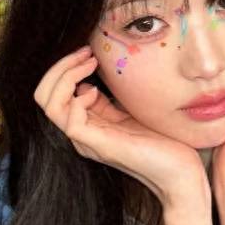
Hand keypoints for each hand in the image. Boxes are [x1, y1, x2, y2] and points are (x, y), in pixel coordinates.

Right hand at [33, 46, 210, 212]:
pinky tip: (96, 91)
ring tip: (90, 63)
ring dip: (65, 76)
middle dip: (60, 67)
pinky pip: (69, 122)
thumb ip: (108, 101)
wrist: (180, 172)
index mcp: (87, 123)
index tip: (89, 52)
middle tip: (86, 53)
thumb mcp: (129, 112)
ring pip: (50, 105)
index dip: (66, 67)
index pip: (54, 92)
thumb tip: (89, 82)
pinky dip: (76, 99)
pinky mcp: (99, 145)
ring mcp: (87, 140)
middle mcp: (81, 132)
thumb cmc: (162, 141)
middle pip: (44, 96)